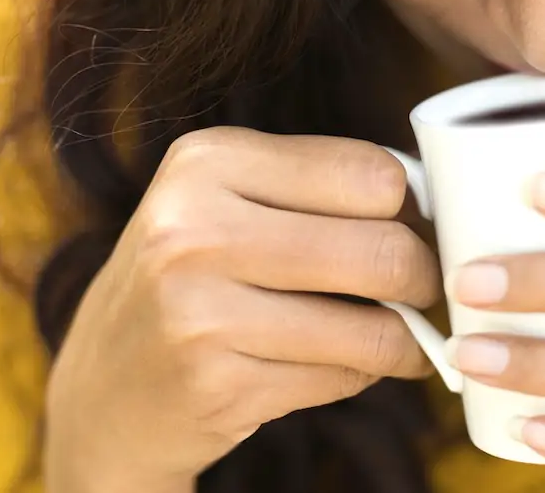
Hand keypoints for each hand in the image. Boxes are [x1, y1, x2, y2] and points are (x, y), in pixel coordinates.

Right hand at [45, 127, 440, 492]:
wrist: (107, 384)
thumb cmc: (197, 277)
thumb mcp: (230, 200)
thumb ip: (321, 187)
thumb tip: (437, 200)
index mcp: (209, 161)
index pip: (372, 174)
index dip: (412, 207)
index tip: (416, 228)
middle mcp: (194, 229)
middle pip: (383, 249)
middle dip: (422, 276)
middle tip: (422, 288)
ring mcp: (199, 312)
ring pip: (374, 327)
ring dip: (407, 338)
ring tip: (403, 335)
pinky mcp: (216, 384)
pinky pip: (342, 377)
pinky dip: (362, 375)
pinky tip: (345, 365)